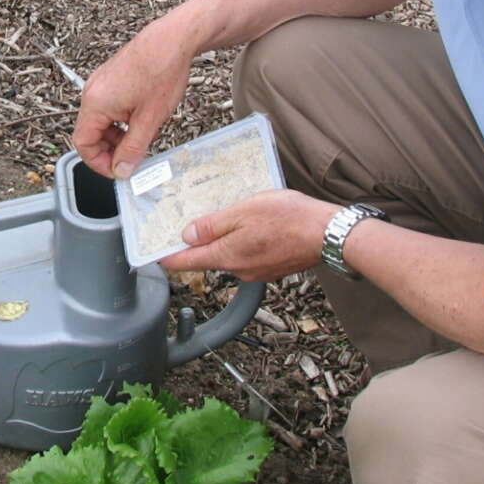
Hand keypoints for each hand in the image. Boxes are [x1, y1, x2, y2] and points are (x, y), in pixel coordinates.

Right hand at [72, 22, 196, 178]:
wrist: (173, 39)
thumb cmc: (162, 71)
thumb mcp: (150, 120)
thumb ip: (133, 149)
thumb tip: (122, 170)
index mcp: (95, 104)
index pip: (83, 144)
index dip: (100, 163)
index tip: (119, 171)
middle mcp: (92, 92)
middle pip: (90, 133)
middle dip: (110, 149)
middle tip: (133, 158)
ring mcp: (100, 83)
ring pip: (101, 121)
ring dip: (117, 135)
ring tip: (142, 138)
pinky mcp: (110, 78)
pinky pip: (108, 106)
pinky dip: (121, 120)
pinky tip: (142, 120)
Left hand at [158, 189, 340, 282]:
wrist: (329, 235)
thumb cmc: (289, 219)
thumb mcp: (243, 211)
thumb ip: (212, 225)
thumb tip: (187, 235)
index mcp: (227, 256)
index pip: (186, 263)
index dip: (167, 257)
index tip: (153, 253)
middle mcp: (239, 270)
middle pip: (208, 258)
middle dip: (198, 243)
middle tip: (192, 220)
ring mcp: (257, 271)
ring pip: (230, 255)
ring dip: (225, 240)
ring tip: (230, 216)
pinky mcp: (272, 267)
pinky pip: (249, 255)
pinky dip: (245, 242)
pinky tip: (255, 226)